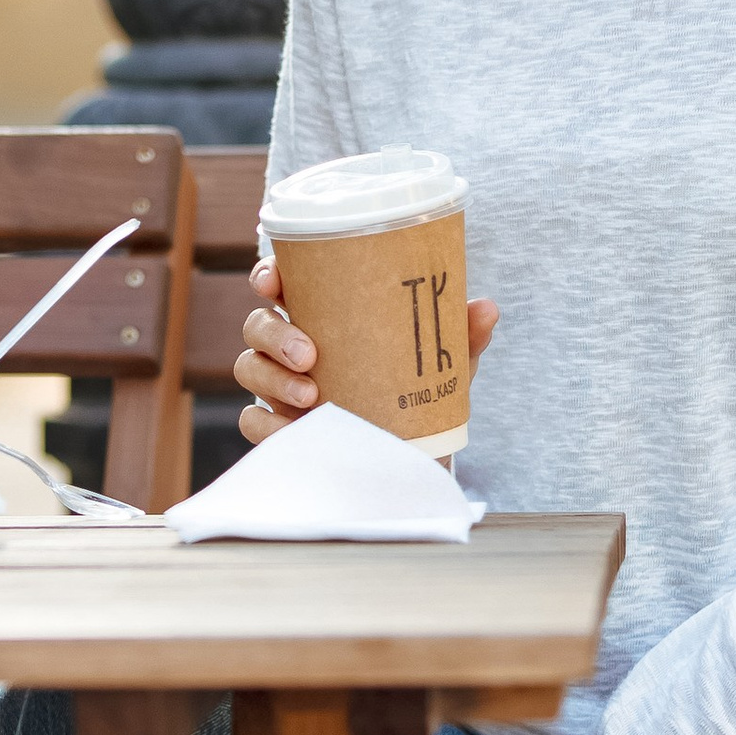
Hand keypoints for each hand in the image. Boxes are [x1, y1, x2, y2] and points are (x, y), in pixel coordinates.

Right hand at [235, 250, 500, 444]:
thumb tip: (486, 307)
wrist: (416, 460)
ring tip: (313, 398)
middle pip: (258, 325)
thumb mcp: (446, 367)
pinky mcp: (278, 429)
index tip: (273, 281)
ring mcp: (280, 388)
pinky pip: (253, 423)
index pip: (282, 283)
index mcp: (325, 316)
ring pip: (249, 369)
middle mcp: (293, 347)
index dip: (268, 274)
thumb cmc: (420, 396)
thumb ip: (463, 338)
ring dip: (274, 381)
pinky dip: (267, 425)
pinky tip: (292, 430)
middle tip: (310, 355)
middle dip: (276, 335)